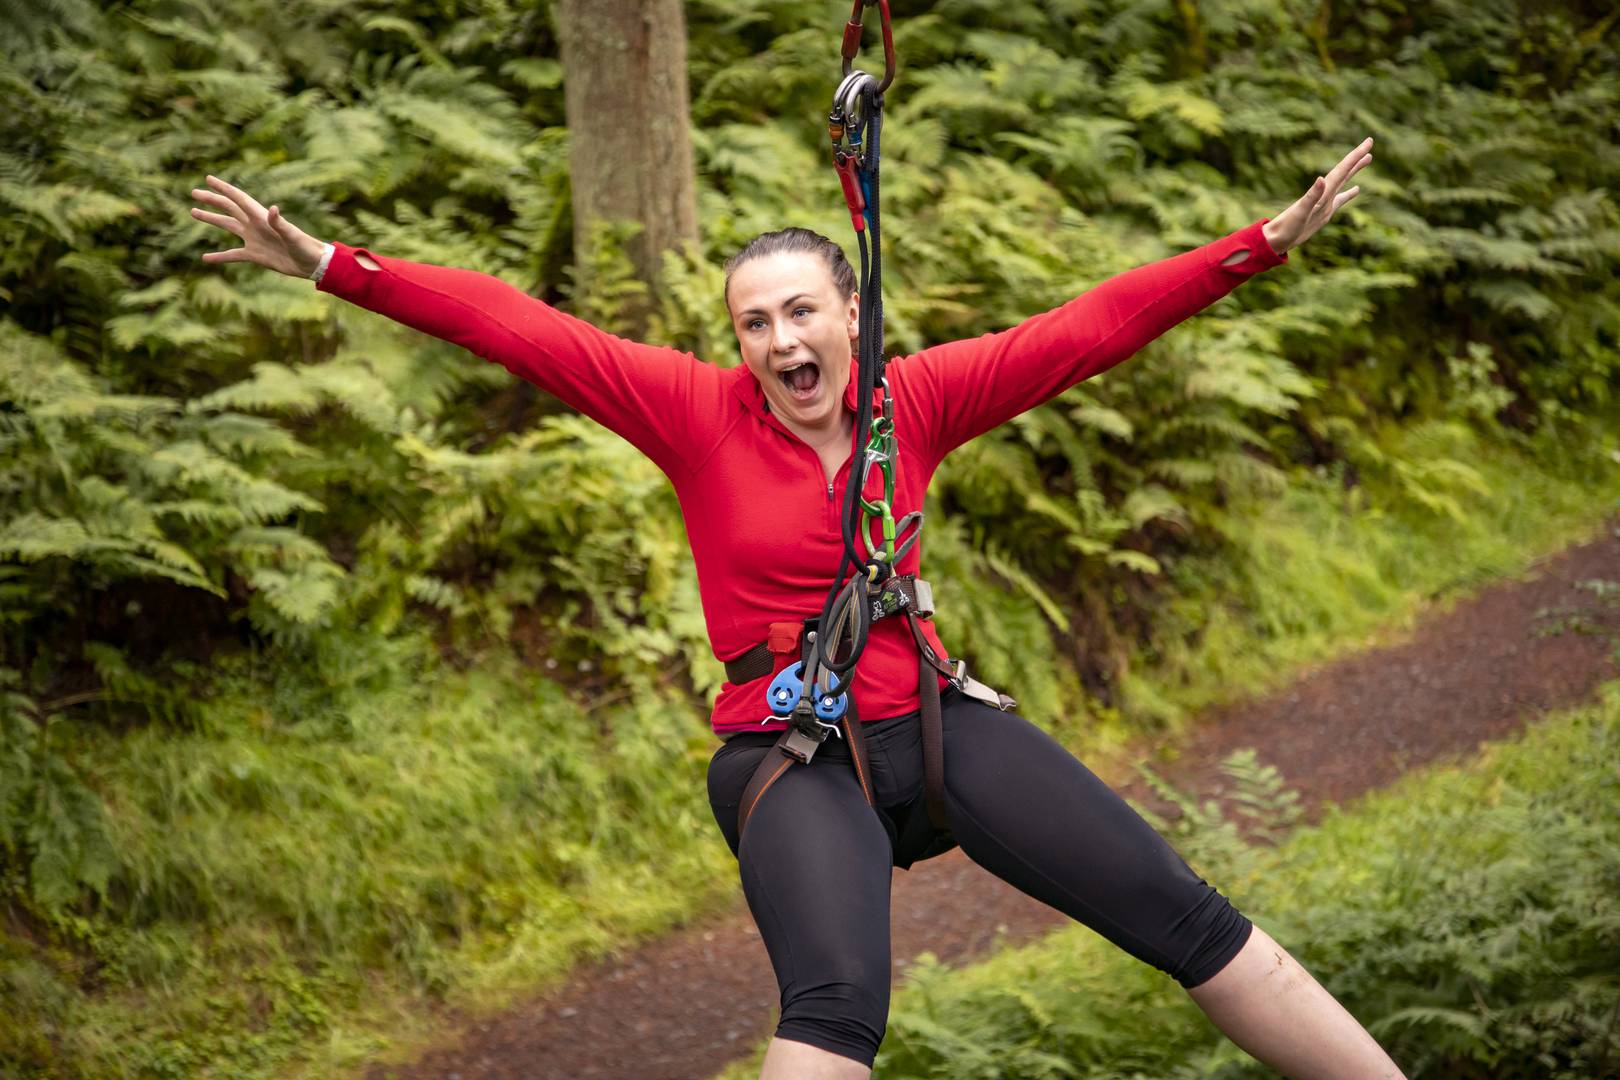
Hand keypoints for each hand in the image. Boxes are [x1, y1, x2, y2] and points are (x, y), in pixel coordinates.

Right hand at [189, 175, 324, 277]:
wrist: (311, 264)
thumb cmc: (304, 246)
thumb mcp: (292, 234)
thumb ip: (280, 223)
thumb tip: (273, 209)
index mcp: (261, 217)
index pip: (238, 198)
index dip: (224, 188)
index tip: (208, 179)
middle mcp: (255, 225)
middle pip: (229, 208)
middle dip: (212, 200)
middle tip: (194, 192)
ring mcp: (253, 239)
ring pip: (227, 226)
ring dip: (211, 219)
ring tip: (193, 212)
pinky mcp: (255, 255)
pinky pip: (232, 255)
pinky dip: (219, 256)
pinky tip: (205, 258)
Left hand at [1262, 137, 1371, 254]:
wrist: (1275, 239)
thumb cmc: (1287, 227)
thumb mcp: (1301, 213)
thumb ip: (1311, 196)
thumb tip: (1322, 178)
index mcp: (1321, 192)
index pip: (1342, 170)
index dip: (1355, 156)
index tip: (1369, 141)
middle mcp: (1324, 194)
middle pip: (1344, 171)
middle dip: (1357, 157)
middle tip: (1369, 143)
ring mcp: (1324, 203)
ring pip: (1344, 181)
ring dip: (1354, 170)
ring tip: (1368, 158)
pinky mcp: (1323, 213)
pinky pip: (1340, 200)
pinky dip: (1349, 193)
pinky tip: (1356, 189)